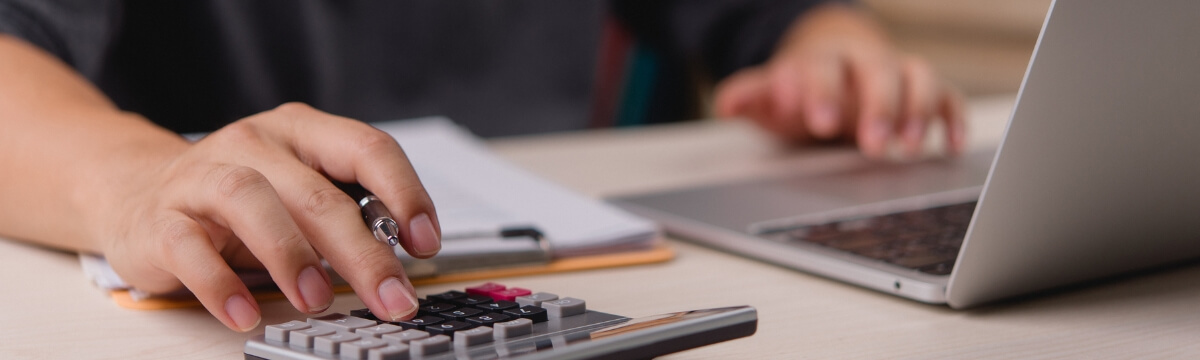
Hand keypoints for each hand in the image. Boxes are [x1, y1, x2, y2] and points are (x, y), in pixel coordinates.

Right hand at [97, 103, 439, 330]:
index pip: (367, 148)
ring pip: (251, 202)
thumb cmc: (240, 200)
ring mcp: (202, 176)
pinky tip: (246, 314)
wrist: (139, 194)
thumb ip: (345, 213)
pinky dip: (221, 285)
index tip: (425, 244)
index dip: (404, 194)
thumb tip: (399, 264)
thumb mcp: (299, 192)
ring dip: (292, 256)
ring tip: (317, 300)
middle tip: (392, 298)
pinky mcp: (162, 218)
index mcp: (302, 132)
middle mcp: (254, 143)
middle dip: (363, 252)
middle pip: (317, 192)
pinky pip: (191, 249)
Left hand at [715, 4, 965, 158]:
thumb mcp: (770, 95)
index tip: (818, 120)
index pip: (822, 68)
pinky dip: (952, 117)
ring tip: (909, 149)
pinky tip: (950, 146)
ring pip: (917, 77)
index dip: (820, 91)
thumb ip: (751, 97)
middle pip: (878, 71)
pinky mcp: (923, 90)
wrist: (833, 63)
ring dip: (918, 111)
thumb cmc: (799, 88)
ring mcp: (896, 72)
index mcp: (821, 60)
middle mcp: (863, 61)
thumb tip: (725, 104)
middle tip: (872, 145)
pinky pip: (946, 95)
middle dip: (878, 107)